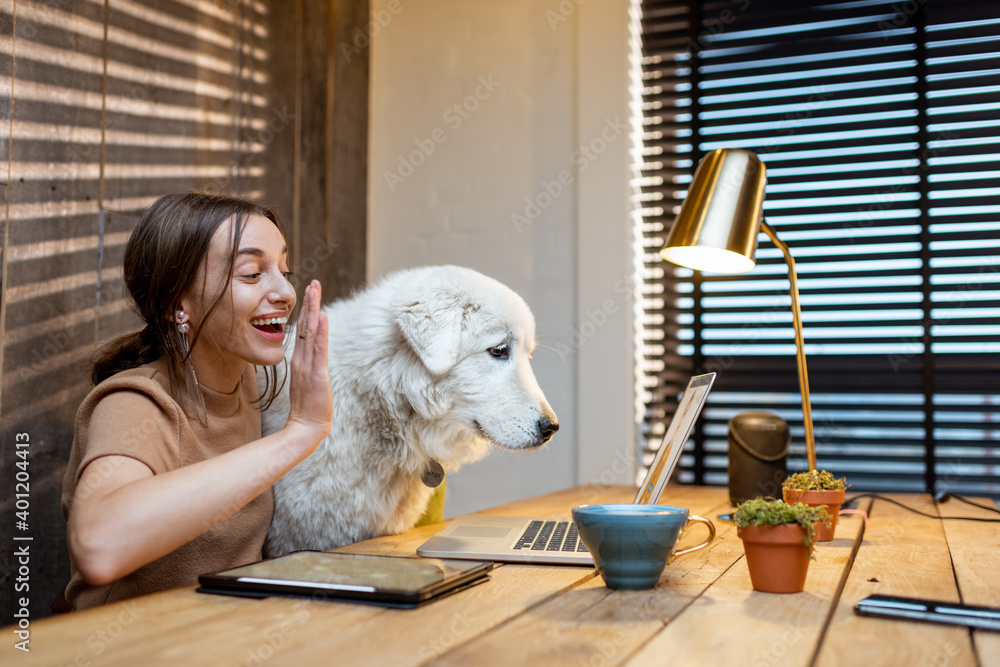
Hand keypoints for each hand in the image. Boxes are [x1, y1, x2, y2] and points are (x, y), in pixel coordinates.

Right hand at [285, 280, 332, 448]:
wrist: (306, 427)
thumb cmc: (309, 408)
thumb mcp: (309, 383)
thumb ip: (309, 368)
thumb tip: (312, 357)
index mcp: (299, 360)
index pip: (302, 330)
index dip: (306, 311)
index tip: (310, 293)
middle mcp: (301, 358)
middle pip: (304, 325)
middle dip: (309, 303)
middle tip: (313, 283)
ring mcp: (307, 364)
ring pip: (309, 331)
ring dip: (313, 309)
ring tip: (315, 289)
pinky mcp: (316, 373)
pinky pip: (317, 348)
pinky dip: (319, 331)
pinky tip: (321, 316)